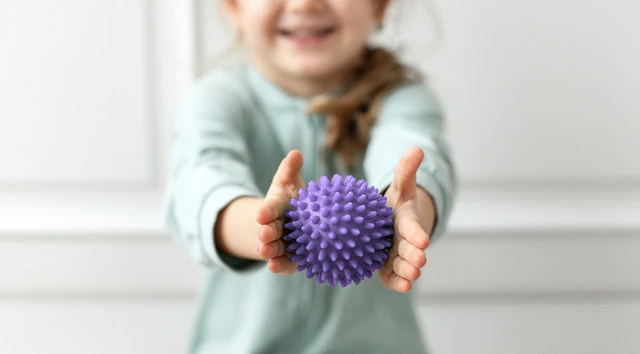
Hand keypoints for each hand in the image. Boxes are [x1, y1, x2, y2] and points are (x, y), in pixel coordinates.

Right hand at [255, 150, 304, 273]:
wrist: (294, 224)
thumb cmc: (293, 199)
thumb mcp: (289, 182)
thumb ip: (290, 169)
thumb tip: (296, 153)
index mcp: (274, 208)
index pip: (269, 209)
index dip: (265, 212)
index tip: (262, 214)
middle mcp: (274, 228)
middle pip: (269, 231)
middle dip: (266, 233)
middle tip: (264, 233)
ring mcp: (280, 244)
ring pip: (272, 249)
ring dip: (269, 250)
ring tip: (265, 252)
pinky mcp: (288, 259)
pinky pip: (282, 264)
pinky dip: (278, 266)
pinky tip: (275, 267)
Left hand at [378, 147, 432, 292]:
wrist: (386, 224)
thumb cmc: (393, 204)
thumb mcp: (400, 186)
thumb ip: (406, 170)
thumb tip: (417, 149)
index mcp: (407, 222)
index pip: (413, 228)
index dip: (417, 234)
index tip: (423, 239)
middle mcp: (404, 241)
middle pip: (410, 250)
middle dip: (415, 256)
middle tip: (419, 261)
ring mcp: (396, 256)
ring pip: (402, 265)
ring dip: (407, 271)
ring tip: (412, 277)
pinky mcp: (386, 268)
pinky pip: (391, 277)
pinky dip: (398, 282)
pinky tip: (403, 286)